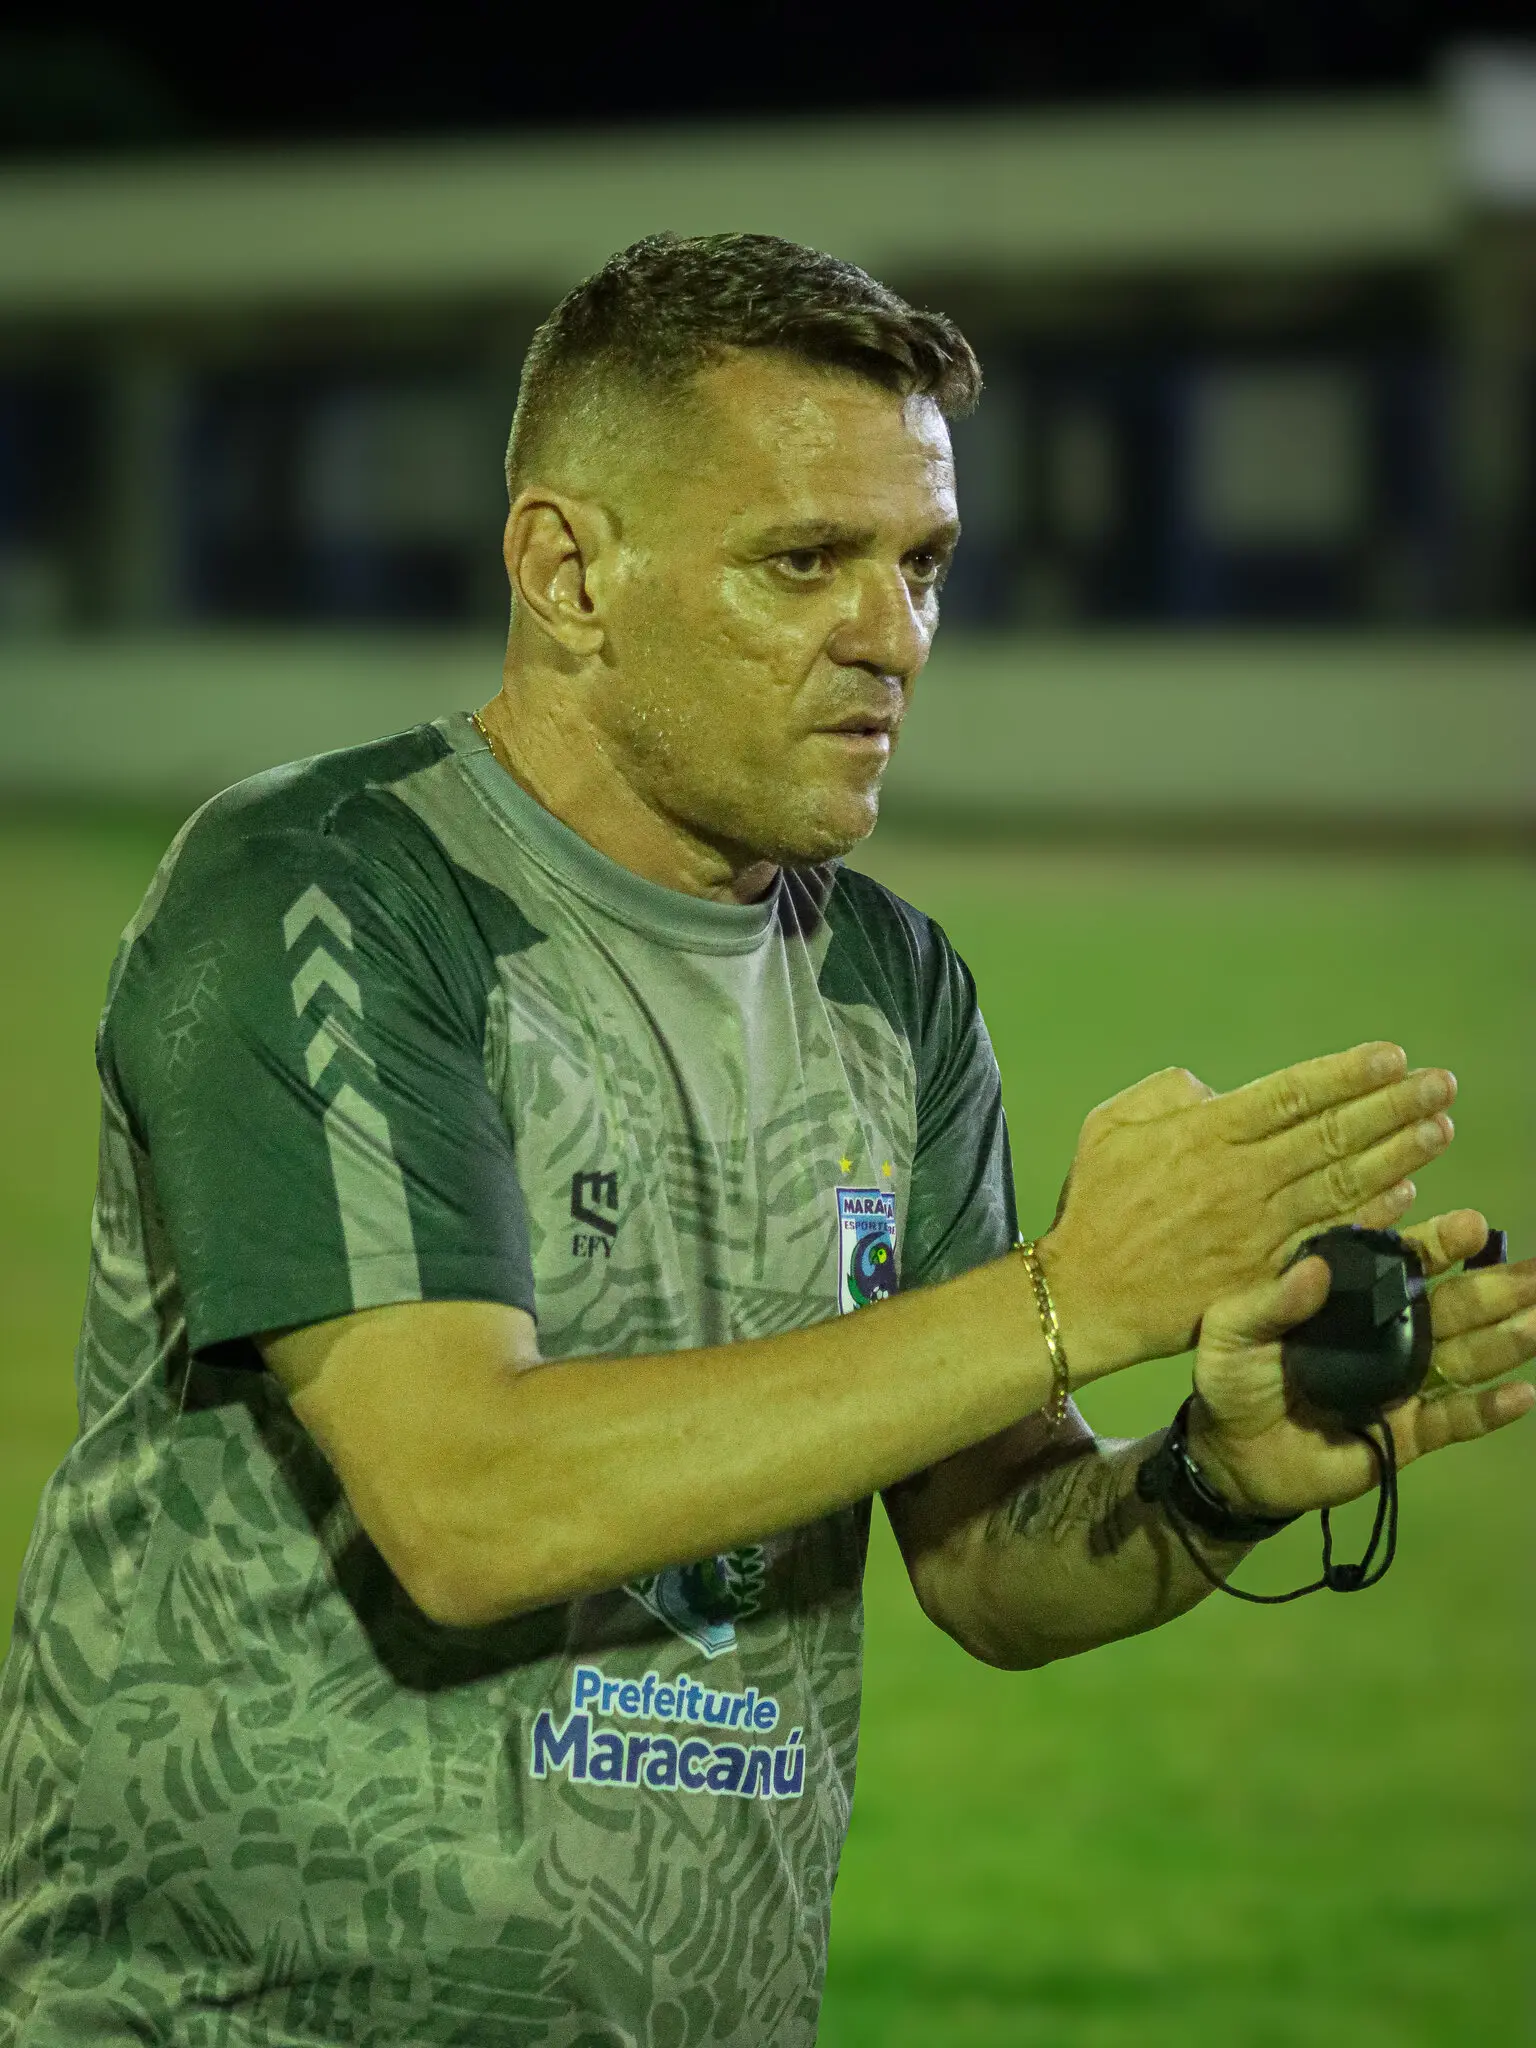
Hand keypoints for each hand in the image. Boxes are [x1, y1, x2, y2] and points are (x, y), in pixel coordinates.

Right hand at [1039, 1041, 1455, 1376]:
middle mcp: (1239, 1179)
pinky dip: (1371, 1216)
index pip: (1291, 1094)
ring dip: (1398, 1156)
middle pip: (1332, 1136)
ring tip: (1439, 1130)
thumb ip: (1169, 1093)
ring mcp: (1255, 1231)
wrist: (1084, 1296)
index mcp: (1205, 1134)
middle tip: (1441, 1086)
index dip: (1347, 1073)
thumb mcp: (1110, 1125)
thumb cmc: (1096, 1204)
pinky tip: (1407, 1194)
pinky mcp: (1263, 1275)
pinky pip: (1329, 1239)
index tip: (1392, 1056)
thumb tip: (1222, 1092)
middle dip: (1393, 1107)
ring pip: (1342, 1185)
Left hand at [1184, 1210, 1535, 1516]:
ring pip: (1466, 1356)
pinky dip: (1490, 1410)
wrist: (1230, 1456)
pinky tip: (1524, 1395)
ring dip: (1507, 1339)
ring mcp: (1403, 1382)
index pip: (1402, 1262)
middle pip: (1452, 1304)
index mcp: (1350, 1297)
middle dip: (1497, 1287)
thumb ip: (1272, 1302)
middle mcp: (1388, 1331)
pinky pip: (1455, 1420)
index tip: (1472, 1225)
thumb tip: (1316, 1268)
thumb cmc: (1231, 1380)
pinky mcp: (1407, 1433)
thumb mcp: (1232, 1332)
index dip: (1438, 1243)